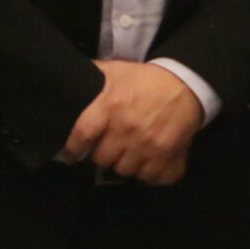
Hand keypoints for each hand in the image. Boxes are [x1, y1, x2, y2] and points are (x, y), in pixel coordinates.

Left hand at [62, 60, 203, 184]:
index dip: (72, 149)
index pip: (82, 135)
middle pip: (102, 159)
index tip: (71, 154)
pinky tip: (148, 160)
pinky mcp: (168, 155)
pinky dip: (148, 173)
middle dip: (103, 154)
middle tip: (110, 146)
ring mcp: (149, 145)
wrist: (186, 84)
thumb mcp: (116, 71)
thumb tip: (63, 79)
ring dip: (125, 164)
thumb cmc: (145, 79)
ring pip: (124, 171)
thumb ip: (91, 75)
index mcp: (111, 106)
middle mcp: (128, 128)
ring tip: (129, 152)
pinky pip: (150, 178)